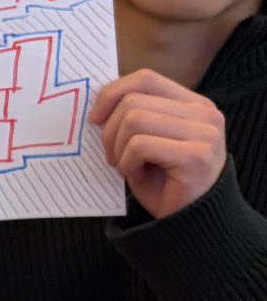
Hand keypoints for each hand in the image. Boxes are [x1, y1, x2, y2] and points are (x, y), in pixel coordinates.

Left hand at [93, 69, 227, 218]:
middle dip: (110, 131)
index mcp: (194, 104)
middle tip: (113, 156)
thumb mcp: (146, 140)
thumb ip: (134, 114)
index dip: (112, 93)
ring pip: (134, 120)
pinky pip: (139, 145)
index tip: (95, 118)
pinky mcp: (196, 155)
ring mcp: (204, 133)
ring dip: (119, 148)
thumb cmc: (163, 181)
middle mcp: (205, 114)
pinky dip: (128, 164)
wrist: (188, 222)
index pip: (145, 78)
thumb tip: (97, 100)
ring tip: (128, 167)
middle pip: (133, 101)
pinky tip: (139, 177)